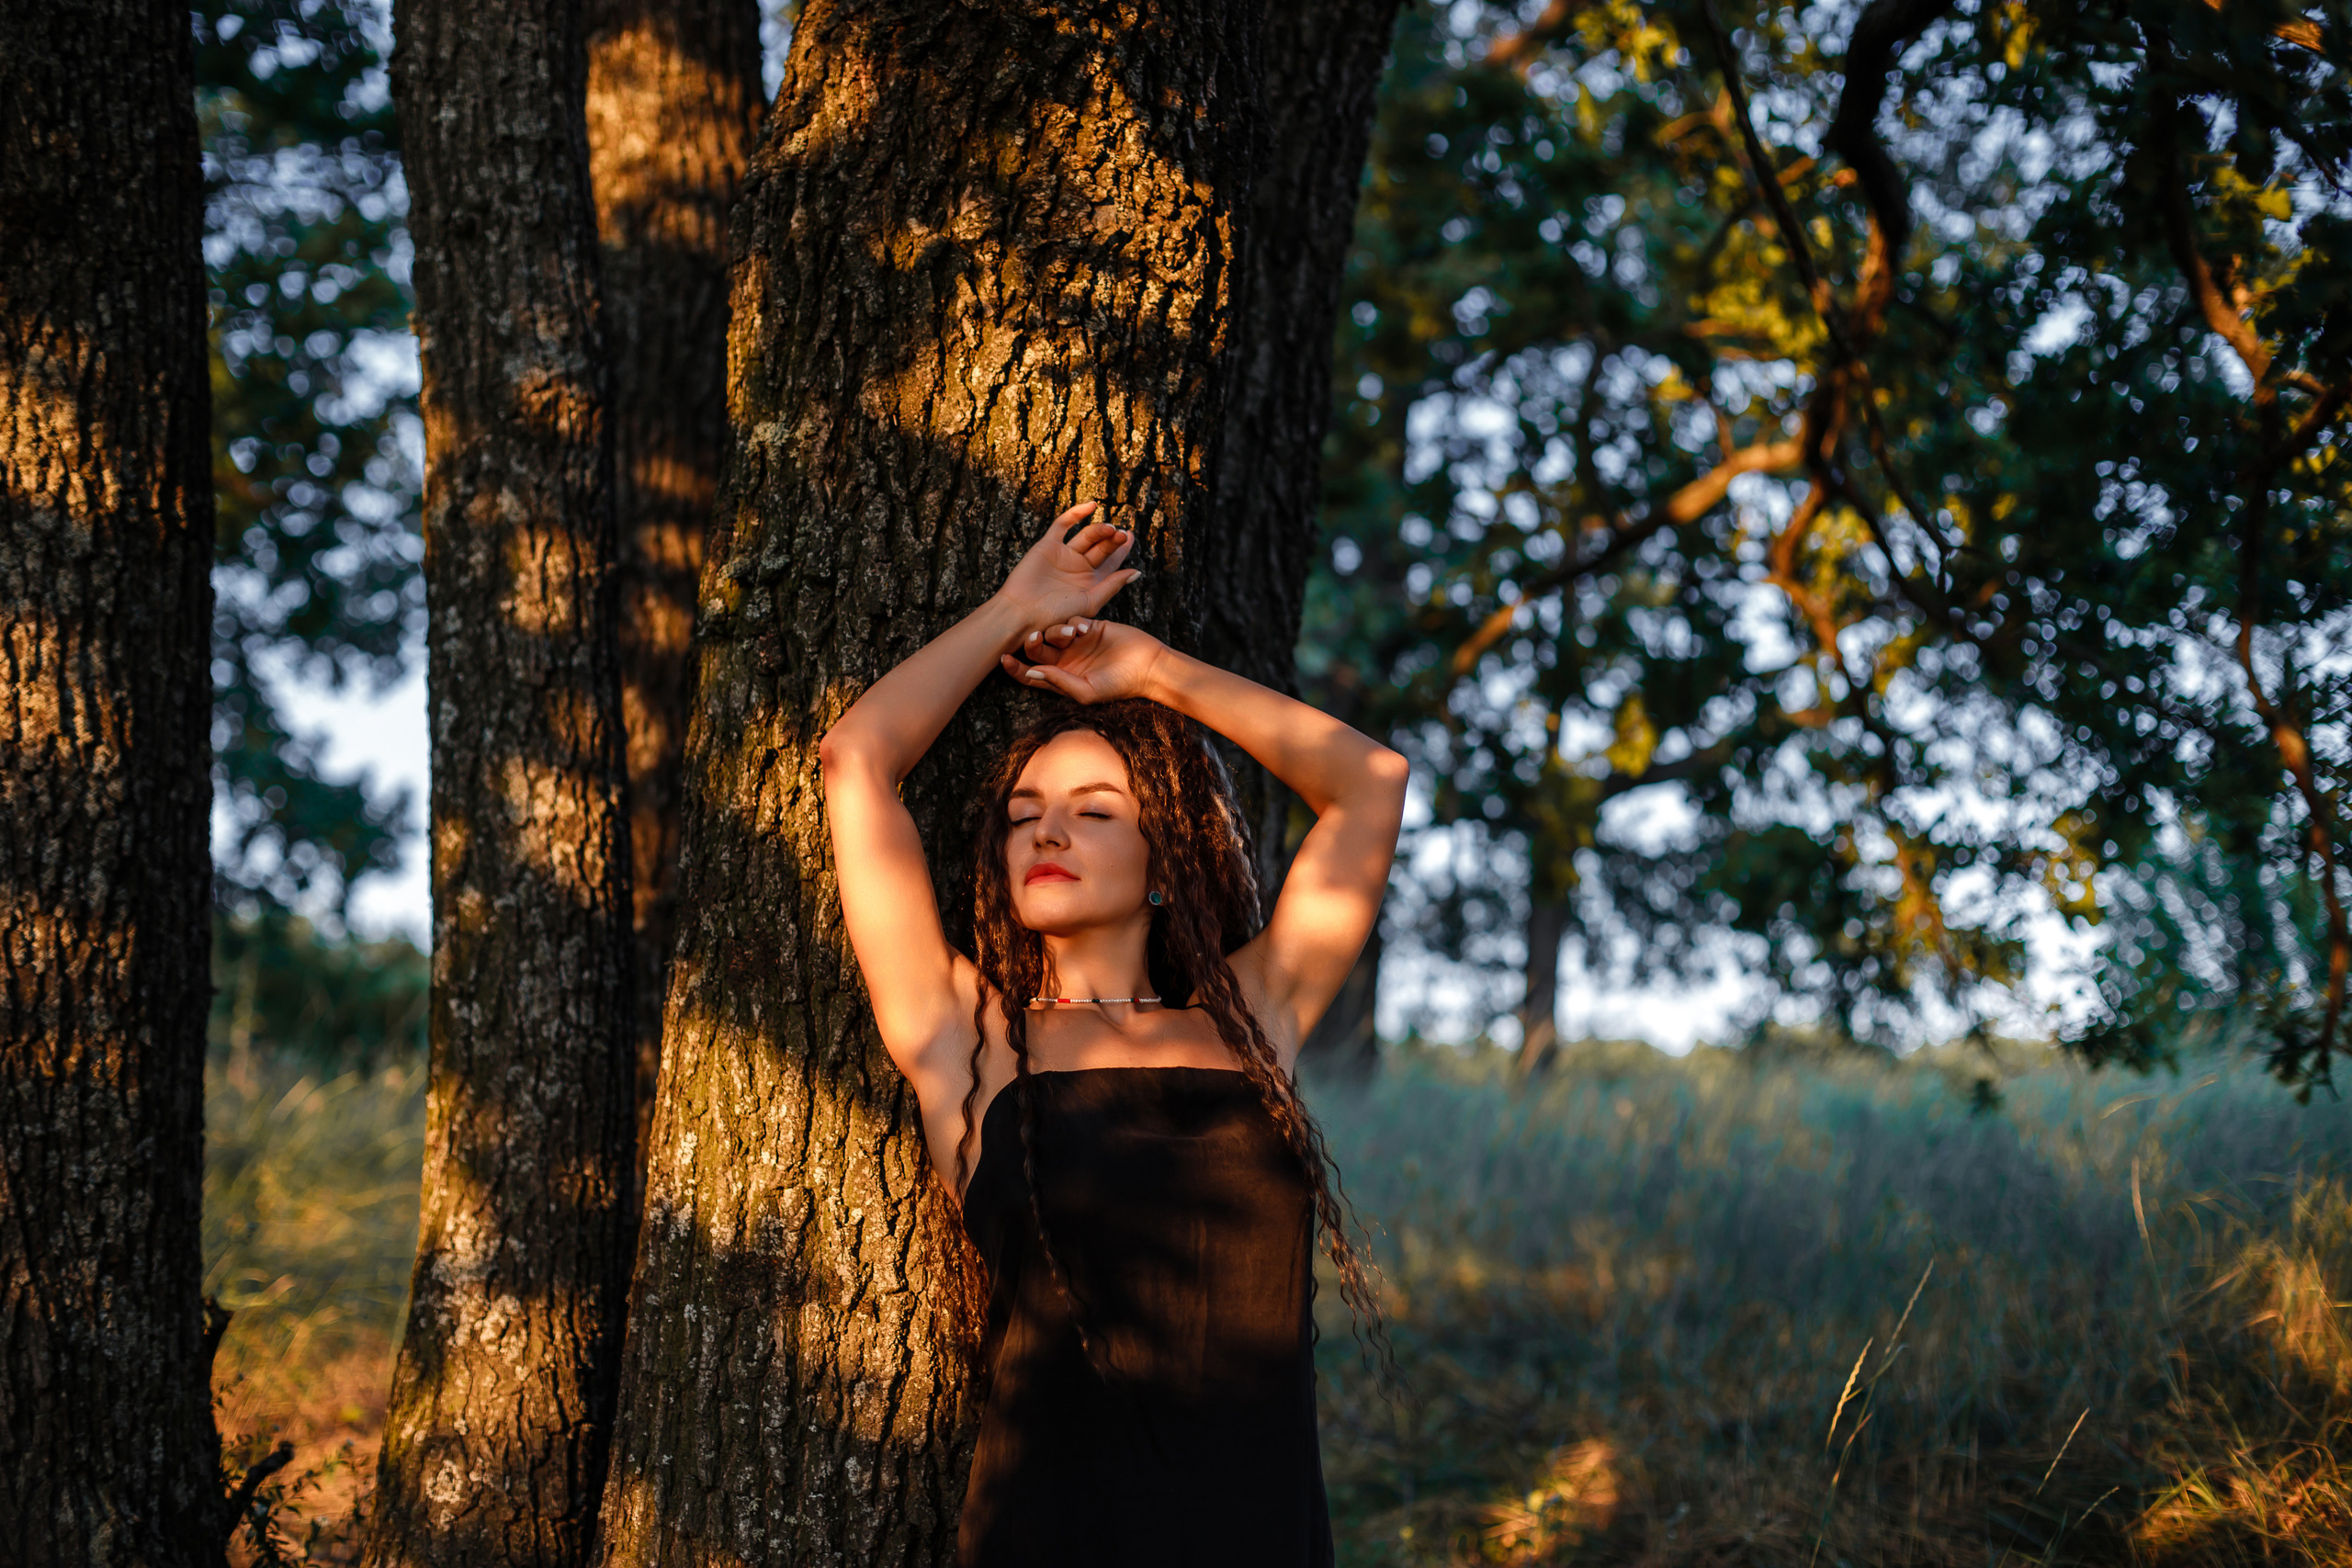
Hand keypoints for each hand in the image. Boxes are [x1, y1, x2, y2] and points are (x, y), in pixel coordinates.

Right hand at [994, 502, 1140, 634]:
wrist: (1023, 612)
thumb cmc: (1055, 615)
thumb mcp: (1090, 602)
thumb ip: (1112, 586)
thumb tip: (1137, 573)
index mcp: (1092, 582)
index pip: (1112, 561)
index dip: (1122, 549)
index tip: (1130, 537)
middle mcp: (1079, 567)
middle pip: (1102, 547)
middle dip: (1113, 540)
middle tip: (1122, 534)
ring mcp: (1065, 555)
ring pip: (1086, 536)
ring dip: (1099, 530)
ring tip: (1110, 529)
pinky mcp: (1048, 545)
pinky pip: (1063, 525)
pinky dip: (1076, 514)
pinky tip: (1092, 506)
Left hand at [1000, 619, 1165, 704]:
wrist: (1148, 667)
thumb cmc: (1118, 685)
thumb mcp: (1086, 690)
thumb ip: (1059, 682)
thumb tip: (1031, 674)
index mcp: (1061, 679)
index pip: (1031, 674)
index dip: (1016, 669)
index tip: (1005, 659)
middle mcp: (1065, 660)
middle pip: (1038, 649)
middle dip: (1032, 642)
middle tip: (1035, 636)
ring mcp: (1077, 643)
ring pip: (1053, 632)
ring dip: (1057, 631)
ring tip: (1073, 634)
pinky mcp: (1090, 627)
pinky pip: (1073, 621)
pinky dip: (1076, 623)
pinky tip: (1087, 629)